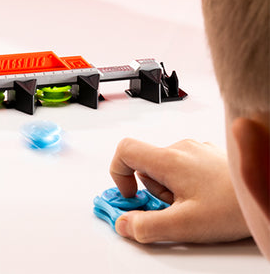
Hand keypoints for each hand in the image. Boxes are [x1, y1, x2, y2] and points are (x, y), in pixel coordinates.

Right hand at [108, 138, 250, 242]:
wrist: (264, 195)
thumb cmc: (231, 208)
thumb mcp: (184, 225)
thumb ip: (146, 225)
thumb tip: (123, 224)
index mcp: (169, 159)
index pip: (125, 150)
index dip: (118, 174)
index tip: (130, 197)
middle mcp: (180, 148)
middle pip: (146, 164)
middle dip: (153, 191)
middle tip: (174, 210)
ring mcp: (195, 150)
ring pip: (164, 167)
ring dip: (170, 189)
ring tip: (194, 206)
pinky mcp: (207, 156)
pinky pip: (182, 166)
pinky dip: (184, 184)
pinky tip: (204, 200)